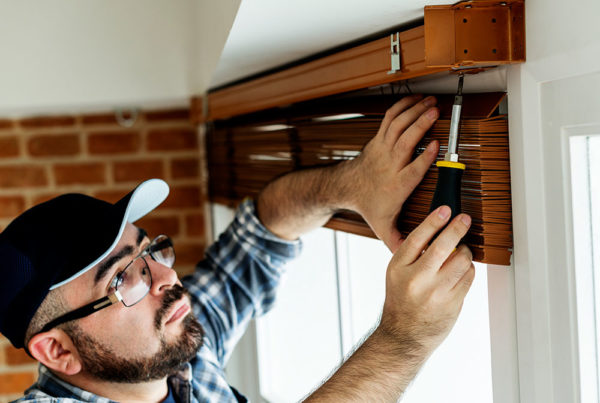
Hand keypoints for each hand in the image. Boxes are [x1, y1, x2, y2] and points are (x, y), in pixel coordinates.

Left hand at [345, 94, 439, 251]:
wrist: (347, 187)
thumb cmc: (369, 204)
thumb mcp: (383, 226)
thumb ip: (398, 240)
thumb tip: (413, 255)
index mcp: (396, 184)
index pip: (411, 170)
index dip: (424, 158)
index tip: (436, 147)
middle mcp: (389, 164)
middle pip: (404, 142)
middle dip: (419, 126)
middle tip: (435, 113)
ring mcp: (383, 148)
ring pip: (397, 126)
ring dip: (414, 111)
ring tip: (432, 102)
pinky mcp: (380, 138)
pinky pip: (391, 118)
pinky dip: (403, 106)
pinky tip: (417, 99)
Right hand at [378, 205, 474, 354]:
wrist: (403, 335)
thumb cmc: (401, 301)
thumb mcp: (396, 274)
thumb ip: (412, 255)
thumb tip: (438, 231)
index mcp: (398, 268)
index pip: (418, 238)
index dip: (434, 221)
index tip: (445, 210)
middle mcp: (416, 279)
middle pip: (443, 246)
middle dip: (457, 229)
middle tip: (465, 220)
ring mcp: (435, 292)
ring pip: (461, 261)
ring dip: (465, 253)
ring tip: (460, 254)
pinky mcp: (452, 303)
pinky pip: (468, 278)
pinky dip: (468, 270)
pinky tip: (461, 271)